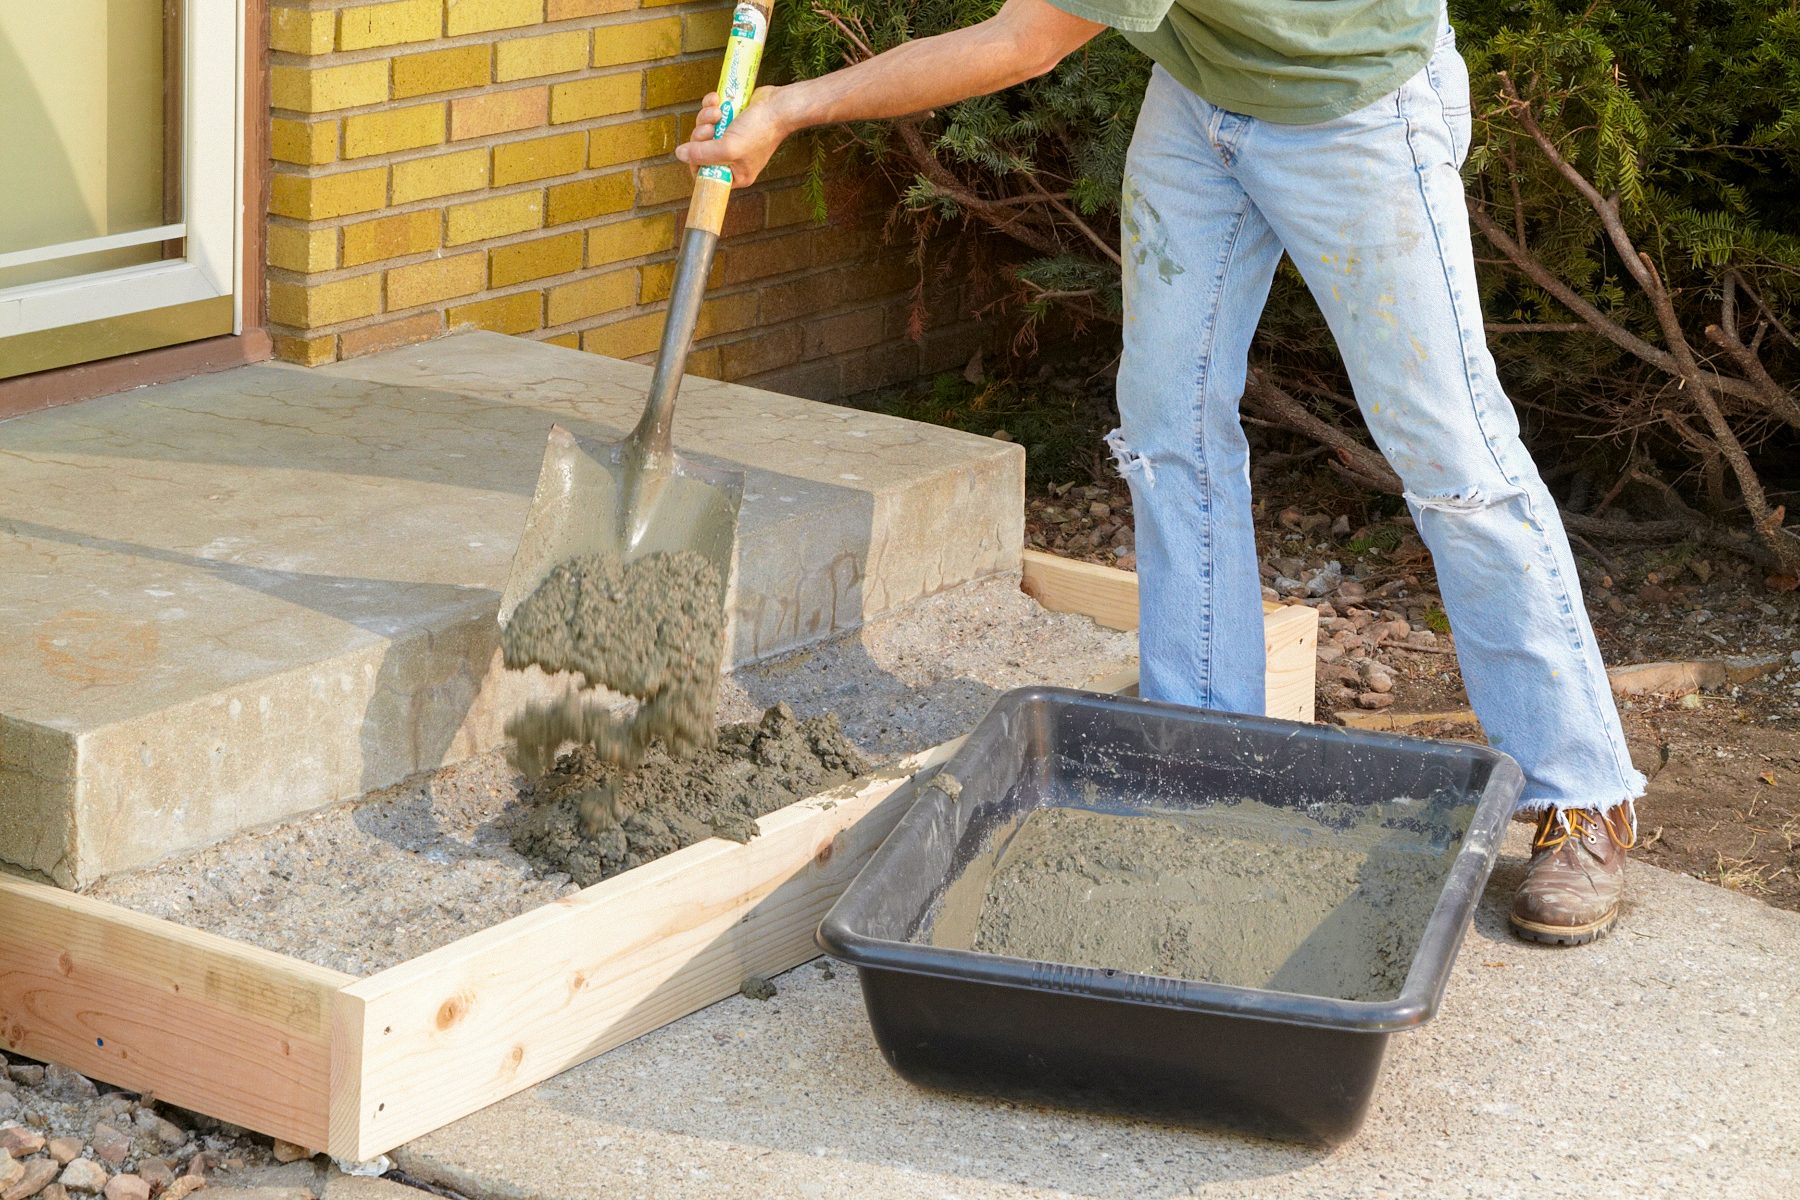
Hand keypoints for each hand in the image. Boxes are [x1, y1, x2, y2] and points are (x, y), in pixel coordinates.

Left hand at [674, 85, 793, 186]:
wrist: (778, 105)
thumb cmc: (759, 131)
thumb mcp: (728, 148)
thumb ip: (702, 154)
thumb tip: (679, 155)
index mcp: (735, 174)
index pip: (704, 174)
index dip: (695, 160)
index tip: (697, 148)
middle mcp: (732, 158)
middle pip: (700, 149)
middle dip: (701, 134)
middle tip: (711, 127)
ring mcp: (731, 138)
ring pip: (703, 129)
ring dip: (705, 117)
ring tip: (717, 111)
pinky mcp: (730, 119)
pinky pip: (710, 114)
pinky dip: (710, 106)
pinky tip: (717, 99)